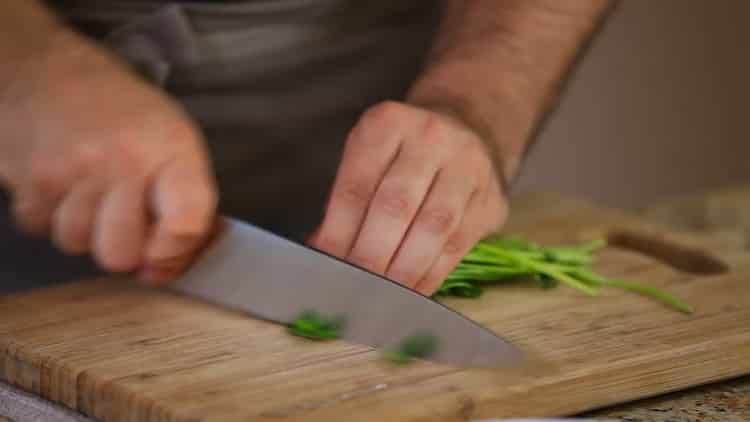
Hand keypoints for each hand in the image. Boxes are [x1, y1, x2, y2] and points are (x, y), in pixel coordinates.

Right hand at [0, 31, 216, 282]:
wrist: (51, 70)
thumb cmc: (124, 114)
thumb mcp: (175, 142)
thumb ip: (185, 203)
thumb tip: (171, 267)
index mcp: (171, 152)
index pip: (184, 225)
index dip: (174, 254)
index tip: (163, 257)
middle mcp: (124, 161)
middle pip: (120, 253)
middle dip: (122, 249)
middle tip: (122, 220)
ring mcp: (74, 169)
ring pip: (77, 244)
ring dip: (83, 230)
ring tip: (90, 194)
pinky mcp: (31, 176)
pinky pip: (40, 227)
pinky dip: (49, 215)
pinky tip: (62, 185)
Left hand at [309, 101, 507, 294]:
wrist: (468, 130)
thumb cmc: (404, 153)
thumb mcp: (369, 156)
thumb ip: (347, 201)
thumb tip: (324, 250)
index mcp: (388, 124)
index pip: (357, 186)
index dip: (338, 231)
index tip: (324, 263)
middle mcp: (431, 139)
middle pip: (395, 206)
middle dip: (370, 255)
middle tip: (351, 287)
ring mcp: (468, 168)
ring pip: (432, 228)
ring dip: (402, 271)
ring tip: (380, 295)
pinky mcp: (490, 201)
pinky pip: (456, 246)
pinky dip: (429, 276)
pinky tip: (410, 292)